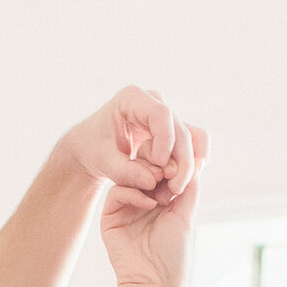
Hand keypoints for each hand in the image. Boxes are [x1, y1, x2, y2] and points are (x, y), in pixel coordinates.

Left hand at [60, 85, 191, 199]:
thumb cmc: (94, 149)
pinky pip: (194, 143)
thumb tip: (153, 181)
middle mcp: (154, 102)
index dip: (165, 140)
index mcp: (132, 98)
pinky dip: (193, 163)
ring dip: (191, 163)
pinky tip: (183, 182)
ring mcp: (166, 116)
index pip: (161, 114)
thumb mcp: (102, 161)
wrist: (92, 146)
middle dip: (182, 160)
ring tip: (177, 188)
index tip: (159, 165)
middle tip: (174, 188)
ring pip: (192, 136)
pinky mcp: (173, 131)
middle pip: (180, 128)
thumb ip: (124, 171)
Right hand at [100, 117, 208, 286]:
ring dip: (146, 175)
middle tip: (168, 171)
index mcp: (163, 200)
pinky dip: (133, 191)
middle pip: (146, 167)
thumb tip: (198, 158)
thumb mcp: (186, 216)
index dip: (172, 162)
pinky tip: (148, 203)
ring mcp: (126, 208)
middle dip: (158, 165)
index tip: (180, 167)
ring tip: (159, 185)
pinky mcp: (111, 216)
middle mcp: (144, 201)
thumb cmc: (173, 256)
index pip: (164, 169)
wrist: (153, 284)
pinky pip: (117, 191)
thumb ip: (189, 187)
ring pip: (130, 175)